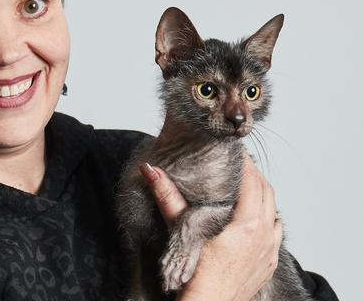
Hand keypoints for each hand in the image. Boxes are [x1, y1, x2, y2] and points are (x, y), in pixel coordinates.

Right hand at [141, 152, 283, 300]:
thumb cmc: (197, 276)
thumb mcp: (181, 230)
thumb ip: (167, 197)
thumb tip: (151, 169)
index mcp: (247, 224)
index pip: (252, 180)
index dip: (244, 162)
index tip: (234, 150)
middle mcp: (264, 235)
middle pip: (266, 192)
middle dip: (253, 174)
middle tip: (239, 162)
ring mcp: (270, 250)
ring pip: (274, 211)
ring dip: (262, 194)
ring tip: (246, 185)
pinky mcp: (269, 263)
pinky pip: (276, 231)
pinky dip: (268, 217)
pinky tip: (256, 216)